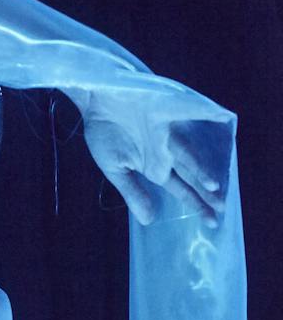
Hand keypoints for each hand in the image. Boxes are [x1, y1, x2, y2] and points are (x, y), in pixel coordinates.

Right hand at [76, 90, 230, 227]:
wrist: (98, 97)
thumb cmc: (105, 132)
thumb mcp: (115, 169)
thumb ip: (133, 193)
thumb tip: (149, 220)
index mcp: (155, 166)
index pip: (181, 189)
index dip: (196, 204)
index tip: (210, 222)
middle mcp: (166, 150)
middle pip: (190, 175)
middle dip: (205, 193)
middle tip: (221, 210)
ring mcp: (168, 130)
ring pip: (189, 153)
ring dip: (200, 169)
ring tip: (213, 186)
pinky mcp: (167, 108)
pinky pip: (190, 111)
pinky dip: (206, 113)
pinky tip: (221, 118)